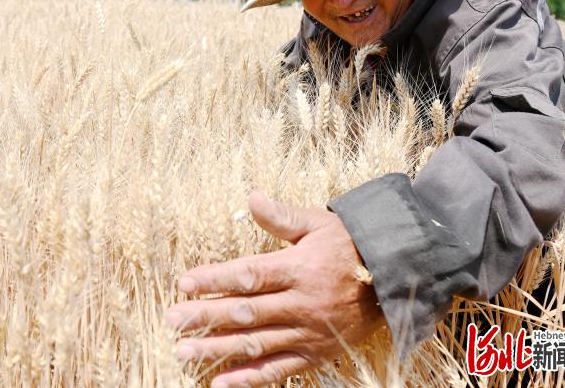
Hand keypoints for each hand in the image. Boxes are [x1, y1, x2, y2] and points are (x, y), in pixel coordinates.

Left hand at [166, 191, 384, 387]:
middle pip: (246, 312)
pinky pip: (279, 370)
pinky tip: (220, 383)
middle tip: (171, 320)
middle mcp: (301, 302)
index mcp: (298, 268)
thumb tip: (251, 196)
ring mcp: (307, 331)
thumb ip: (281, 216)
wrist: (393, 277)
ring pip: (256, 343)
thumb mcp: (317, 224)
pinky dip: (249, 379)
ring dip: (218, 349)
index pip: (249, 275)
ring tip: (183, 352)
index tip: (184, 283)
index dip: (215, 279)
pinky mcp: (315, 353)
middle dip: (205, 316)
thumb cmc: (348, 245)